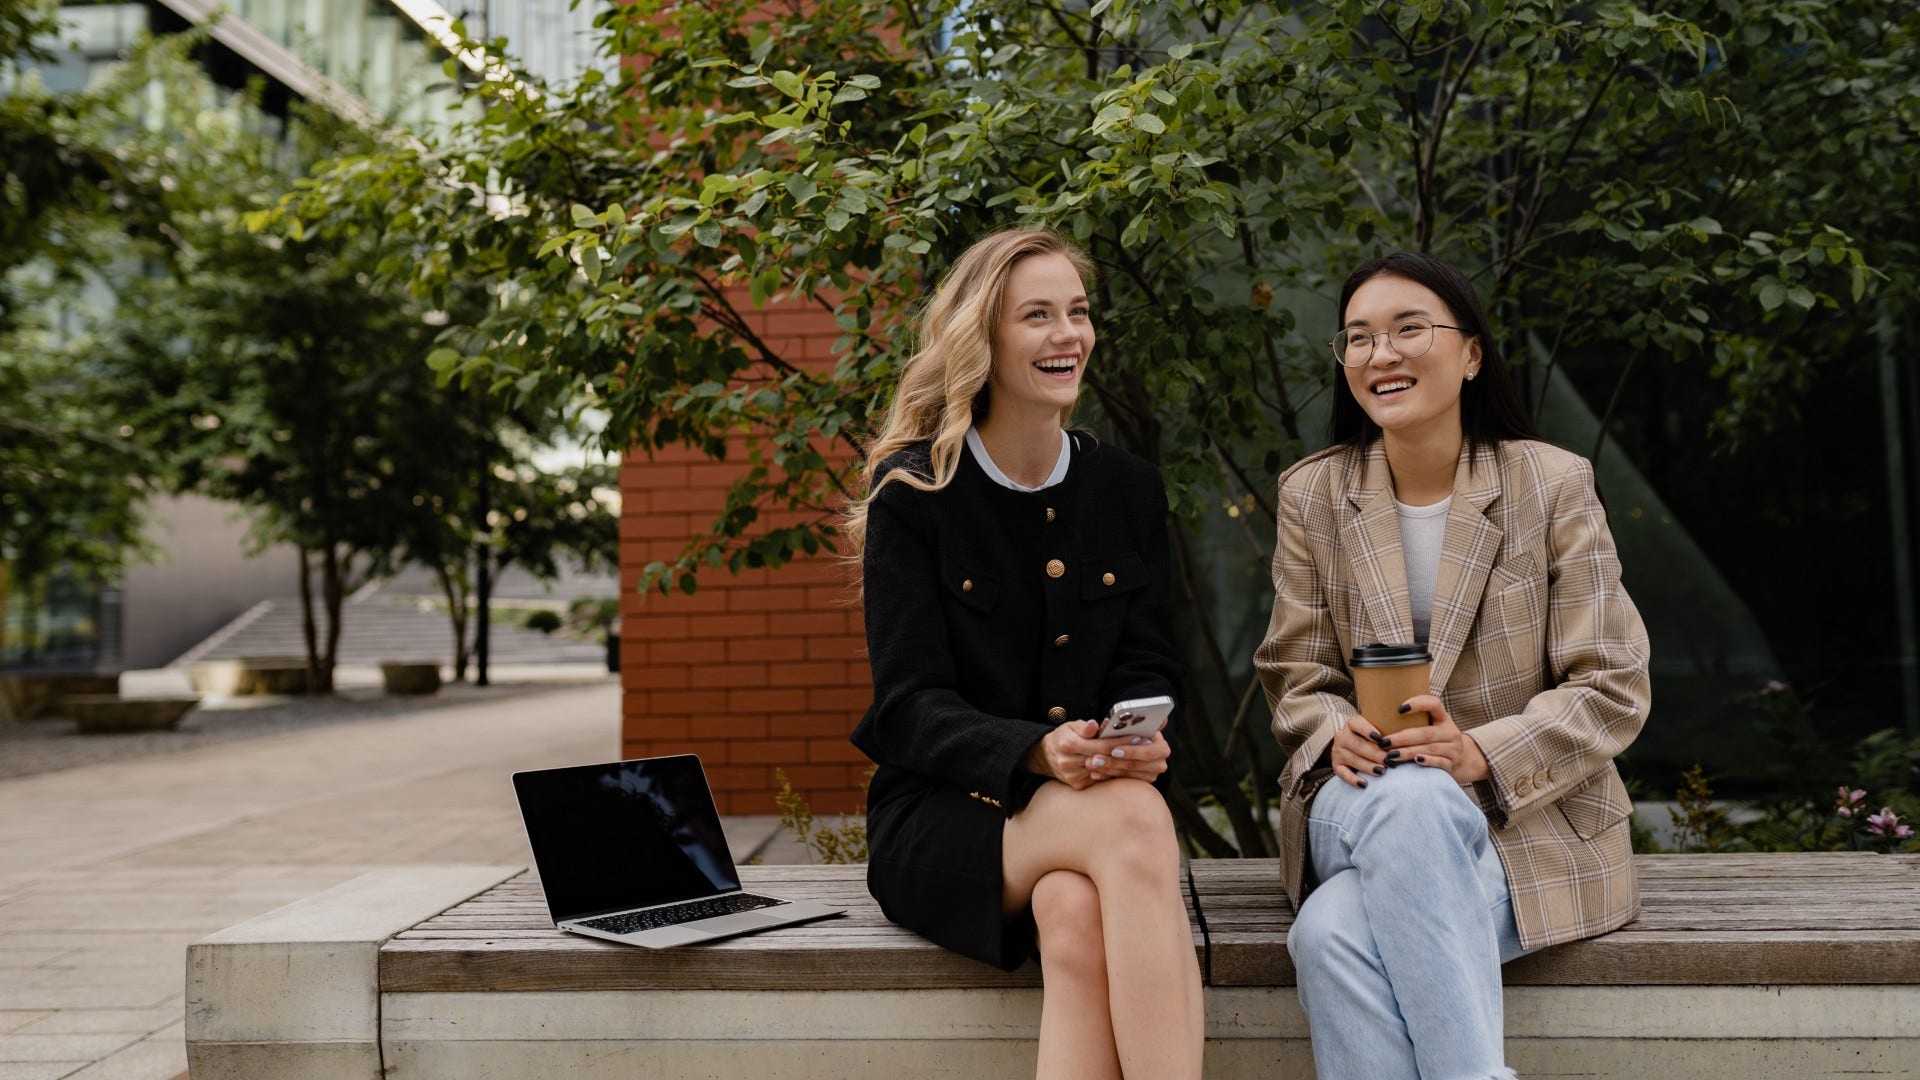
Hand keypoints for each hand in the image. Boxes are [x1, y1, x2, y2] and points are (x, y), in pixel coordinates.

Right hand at [1023, 721, 1169, 789]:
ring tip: (1143, 758)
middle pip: (1106, 760)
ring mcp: (1073, 777)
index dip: (1122, 742)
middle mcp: (1069, 763)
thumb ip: (1084, 726)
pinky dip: (1114, 774)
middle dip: (1128, 753)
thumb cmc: (1063, 737)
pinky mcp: (1077, 786)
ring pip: (1105, 772)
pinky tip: (1128, 768)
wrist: (1046, 757)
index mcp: (1068, 744)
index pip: (1101, 745)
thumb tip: (1095, 726)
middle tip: (1147, 748)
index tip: (1139, 737)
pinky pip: (1101, 780)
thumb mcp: (1070, 726)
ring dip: (1124, 765)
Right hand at [1330, 712, 1389, 787]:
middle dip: (1374, 753)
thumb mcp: (1377, 728)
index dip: (1367, 730)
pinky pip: (1343, 773)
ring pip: (1352, 759)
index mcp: (1352, 724)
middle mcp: (1342, 736)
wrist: (1354, 745)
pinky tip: (1364, 784)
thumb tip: (1405, 737)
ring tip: (1381, 771)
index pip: (1357, 723)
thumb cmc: (1373, 737)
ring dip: (1367, 766)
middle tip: (1388, 760)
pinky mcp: (1336, 766)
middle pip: (1357, 744)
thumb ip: (1388, 730)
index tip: (1381, 738)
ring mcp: (1338, 751)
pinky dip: (1353, 780)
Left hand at [1380, 694, 1490, 783]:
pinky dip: (1427, 761)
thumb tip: (1380, 710)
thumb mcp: (1432, 726)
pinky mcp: (1453, 763)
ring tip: (1390, 755)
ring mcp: (1454, 748)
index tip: (1399, 709)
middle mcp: (1450, 731)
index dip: (1418, 703)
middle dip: (1402, 738)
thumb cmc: (1437, 739)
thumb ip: (1415, 720)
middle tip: (1383, 742)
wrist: (1463, 760)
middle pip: (1426, 733)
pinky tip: (1415, 761)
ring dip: (1408, 752)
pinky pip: (1439, 762)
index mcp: (1443, 718)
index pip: (1434, 704)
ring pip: (1430, 748)